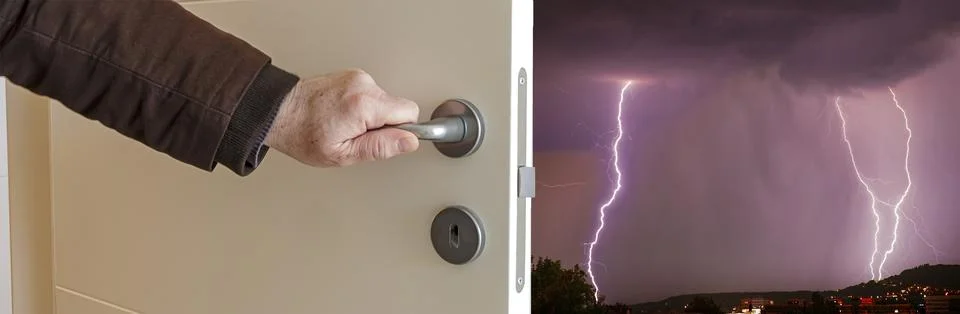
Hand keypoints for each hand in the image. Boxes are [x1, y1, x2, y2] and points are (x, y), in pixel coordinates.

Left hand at [265, 69, 419, 166]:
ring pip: (384, 102)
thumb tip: (408, 142)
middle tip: (357, 135)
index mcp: (364, 104)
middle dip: (384, 125)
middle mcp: (363, 84)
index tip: (383, 140)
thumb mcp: (344, 153)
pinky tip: (343, 115)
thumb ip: (380, 147)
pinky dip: (362, 107)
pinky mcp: (352, 75)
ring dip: (371, 116)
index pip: (409, 112)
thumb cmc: (304, 135)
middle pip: (397, 107)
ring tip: (346, 125)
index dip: (401, 131)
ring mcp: (357, 77)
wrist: (279, 112)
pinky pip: (371, 95)